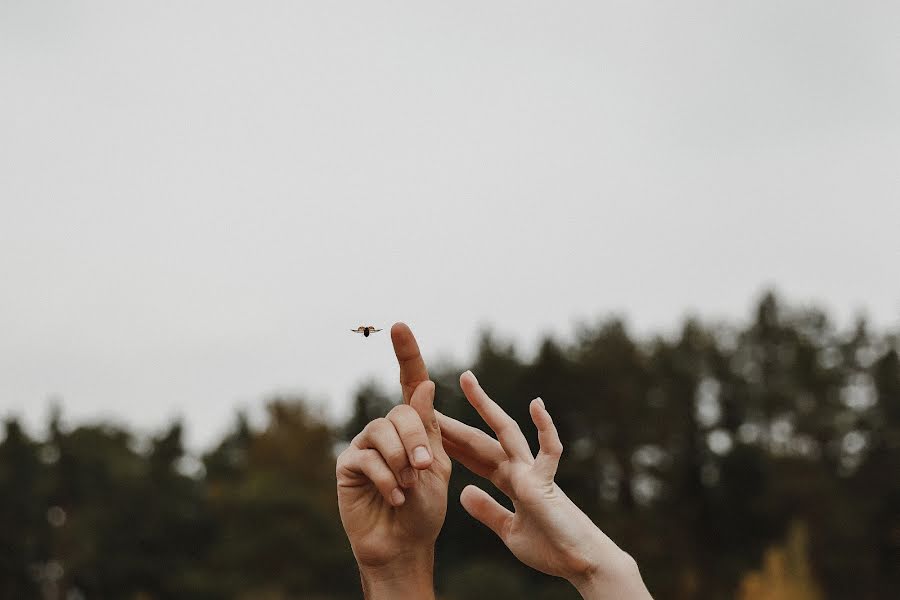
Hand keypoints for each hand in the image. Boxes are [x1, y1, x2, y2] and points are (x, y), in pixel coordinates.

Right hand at [336, 323, 450, 598]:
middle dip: (417, 441)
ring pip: (384, 432)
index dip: (407, 353)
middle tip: (423, 470)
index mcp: (415, 424)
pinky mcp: (349, 464)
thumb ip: (429, 427)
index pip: (410, 381)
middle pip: (402, 413)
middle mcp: (389, 428)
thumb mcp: (437, 465)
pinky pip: (368, 457)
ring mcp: (366, 444)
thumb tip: (424, 384)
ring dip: (402, 462)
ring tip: (408, 487)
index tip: (400, 326)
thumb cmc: (425, 507)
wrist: (405, 543)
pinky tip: (394, 496)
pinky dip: (387, 479)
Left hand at [438, 370, 651, 598]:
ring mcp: (532, 472)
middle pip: (480, 440)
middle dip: (454, 421)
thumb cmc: (551, 547)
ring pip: (506, 432)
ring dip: (485, 405)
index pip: (473, 456)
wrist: (580, 563)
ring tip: (466, 380)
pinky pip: (548, 451)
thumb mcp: (508, 531)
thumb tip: (463, 492)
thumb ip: (488, 510)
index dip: (450, 442)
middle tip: (426, 398)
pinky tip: (536, 404)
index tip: (426, 425)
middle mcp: (519, 470)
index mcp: (509, 481)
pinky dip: (545, 428)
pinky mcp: (547, 482)